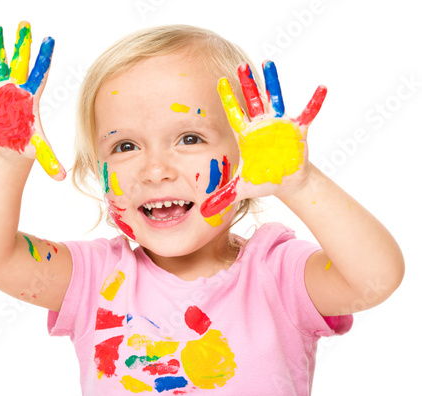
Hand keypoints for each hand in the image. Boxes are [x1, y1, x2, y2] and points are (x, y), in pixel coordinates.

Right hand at [0, 21, 65, 180]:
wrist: (11, 144)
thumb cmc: (26, 143)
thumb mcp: (38, 149)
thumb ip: (49, 160)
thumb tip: (62, 178)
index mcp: (31, 98)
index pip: (40, 75)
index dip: (43, 59)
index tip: (49, 40)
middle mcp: (16, 89)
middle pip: (20, 63)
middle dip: (22, 44)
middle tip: (26, 24)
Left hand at [200, 61, 325, 217]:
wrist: (285, 182)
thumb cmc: (262, 180)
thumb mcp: (241, 189)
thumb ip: (222, 197)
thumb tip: (203, 213)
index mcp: (247, 136)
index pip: (234, 114)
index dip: (228, 99)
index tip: (220, 81)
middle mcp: (261, 126)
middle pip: (252, 101)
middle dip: (247, 84)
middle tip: (240, 66)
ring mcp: (279, 125)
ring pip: (276, 99)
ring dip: (273, 83)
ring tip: (269, 63)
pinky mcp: (297, 130)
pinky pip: (308, 113)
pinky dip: (314, 102)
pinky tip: (322, 87)